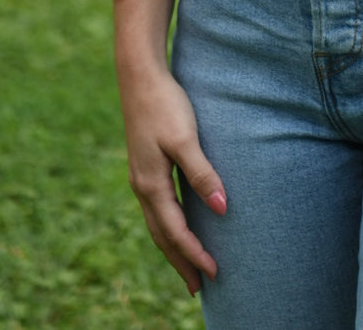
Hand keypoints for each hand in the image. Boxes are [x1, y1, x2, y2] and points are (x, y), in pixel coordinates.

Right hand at [120, 67, 226, 295]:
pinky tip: (177, 224)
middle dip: (180, 262)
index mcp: (151, 184)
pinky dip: (167, 225)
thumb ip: (203, 173)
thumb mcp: (185, 138)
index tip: (213, 273)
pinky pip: (157, 207)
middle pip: (162, 236)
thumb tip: (222, 209)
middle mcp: (142, 186)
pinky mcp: (145, 165)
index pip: (175, 231)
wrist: (140, 75)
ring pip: (157, 223)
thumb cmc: (165, 104)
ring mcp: (141, 176)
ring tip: (188, 265)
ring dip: (172, 246)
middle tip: (197, 288)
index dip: (194, 254)